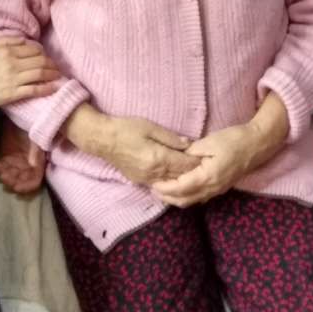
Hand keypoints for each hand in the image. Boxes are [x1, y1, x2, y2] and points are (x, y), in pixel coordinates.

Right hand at [0, 37, 61, 109]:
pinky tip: (53, 87)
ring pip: (40, 74)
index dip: (42, 52)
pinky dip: (46, 88)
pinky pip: (34, 90)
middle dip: (51, 63)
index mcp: (9, 51)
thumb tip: (25, 39)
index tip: (46, 55)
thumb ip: (8, 40)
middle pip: (40, 61)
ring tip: (57, 75)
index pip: (33, 49)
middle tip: (56, 66)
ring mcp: (15, 79)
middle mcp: (15, 64)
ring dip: (52, 74)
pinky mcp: (14, 93)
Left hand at [0, 117, 45, 194]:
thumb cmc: (31, 121)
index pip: (35, 179)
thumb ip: (36, 149)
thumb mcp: (36, 133)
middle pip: (21, 179)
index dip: (26, 185)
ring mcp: (18, 160)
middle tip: (3, 175)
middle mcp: (29, 163)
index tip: (16, 187)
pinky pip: (3, 167)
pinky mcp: (8, 156)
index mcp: (39, 159)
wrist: (20, 111)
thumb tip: (34, 165)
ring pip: (11, 175)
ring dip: (4, 175)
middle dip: (12, 180)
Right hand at [66, 107, 198, 185]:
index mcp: (158, 158)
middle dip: (193, 172)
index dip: (197, 162)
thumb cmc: (126, 129)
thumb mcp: (150, 127)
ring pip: (171, 183)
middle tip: (207, 168)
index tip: (209, 159)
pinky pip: (160, 184)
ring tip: (195, 175)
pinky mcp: (139, 180)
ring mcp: (146, 179)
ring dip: (183, 179)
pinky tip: (177, 179)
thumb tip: (188, 144)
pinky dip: (171, 182)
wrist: (102, 140)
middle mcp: (154, 172)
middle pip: (180, 176)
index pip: (184, 164)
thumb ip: (170, 137)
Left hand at [149, 124, 258, 207]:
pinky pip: (199, 197)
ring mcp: (217, 190)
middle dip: (167, 196)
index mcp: (208, 176)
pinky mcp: (219, 188)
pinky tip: (179, 188)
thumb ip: (190, 152)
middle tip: (152, 189)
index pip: (181, 187)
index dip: (165, 187)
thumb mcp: (209, 142)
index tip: (152, 183)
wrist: (256, 145)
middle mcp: (212, 188)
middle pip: (185, 199)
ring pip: (192, 201)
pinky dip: (186, 196)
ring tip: (162, 190)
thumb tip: (176, 159)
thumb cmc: (233, 140)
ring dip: (175, 198)